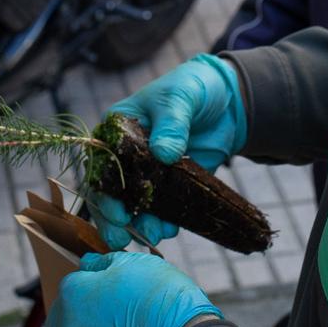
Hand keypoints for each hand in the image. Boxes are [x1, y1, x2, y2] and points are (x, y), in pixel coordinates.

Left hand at [50, 251, 220, 326]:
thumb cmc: (162, 301)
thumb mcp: (135, 263)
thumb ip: (104, 262)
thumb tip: (89, 264)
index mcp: (72, 296)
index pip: (74, 283)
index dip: (97, 282)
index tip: (118, 287)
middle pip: (68, 316)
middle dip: (87, 312)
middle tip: (119, 311)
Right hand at [86, 53, 245, 247]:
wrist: (228, 100)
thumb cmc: (192, 88)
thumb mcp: (180, 98)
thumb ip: (171, 123)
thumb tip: (164, 153)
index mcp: (117, 130)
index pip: (100, 163)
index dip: (101, 190)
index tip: (115, 211)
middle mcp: (128, 156)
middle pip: (110, 192)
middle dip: (112, 217)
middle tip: (120, 238)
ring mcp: (149, 173)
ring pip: (135, 205)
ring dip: (138, 224)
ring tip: (150, 237)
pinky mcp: (172, 186)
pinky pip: (163, 208)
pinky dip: (164, 222)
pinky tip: (169, 230)